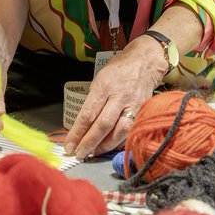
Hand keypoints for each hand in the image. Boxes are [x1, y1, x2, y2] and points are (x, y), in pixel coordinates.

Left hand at [64, 40, 162, 158]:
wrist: (145, 61)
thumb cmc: (119, 69)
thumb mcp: (100, 78)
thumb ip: (94, 100)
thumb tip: (83, 124)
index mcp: (104, 86)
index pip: (88, 114)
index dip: (77, 133)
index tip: (69, 145)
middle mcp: (119, 96)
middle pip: (103, 125)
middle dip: (89, 143)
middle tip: (79, 154)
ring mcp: (134, 104)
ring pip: (119, 131)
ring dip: (105, 146)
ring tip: (94, 152)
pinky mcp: (143, 110)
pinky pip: (130, 130)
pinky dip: (119, 140)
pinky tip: (110, 145)